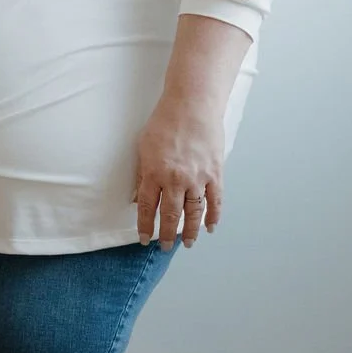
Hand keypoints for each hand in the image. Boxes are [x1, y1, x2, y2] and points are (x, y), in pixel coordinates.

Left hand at [134, 97, 224, 250]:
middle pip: (170, 215)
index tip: (143, 238)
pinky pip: (215, 201)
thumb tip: (136, 197)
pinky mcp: (215, 173)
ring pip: (194, 213)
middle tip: (165, 247)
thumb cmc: (164, 122)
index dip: (145, 226)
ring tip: (188, 243)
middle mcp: (175, 179)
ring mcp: (197, 178)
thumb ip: (141, 174)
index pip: (146, 207)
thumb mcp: (142, 147)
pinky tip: (210, 228)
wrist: (192, 105)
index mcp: (154, 173)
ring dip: (191, 231)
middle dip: (166, 234)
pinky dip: (214, 217)